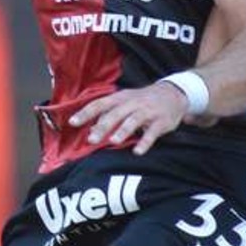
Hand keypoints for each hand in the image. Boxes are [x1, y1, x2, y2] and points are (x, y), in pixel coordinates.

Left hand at [68, 82, 189, 155]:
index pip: (99, 104)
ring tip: (114, 141)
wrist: (173, 94)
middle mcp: (132, 103)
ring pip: (133, 120)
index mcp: (120, 98)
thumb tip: (90, 130)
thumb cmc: (143, 101)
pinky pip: (152, 133)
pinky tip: (138, 151)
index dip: (86, 113)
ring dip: (123, 130)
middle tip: (91, 139)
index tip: (72, 122)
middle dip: (103, 126)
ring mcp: (147, 112)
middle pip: (115, 113)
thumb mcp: (125, 103)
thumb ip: (108, 115)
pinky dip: (145, 142)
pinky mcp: (161, 122)